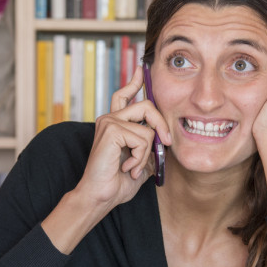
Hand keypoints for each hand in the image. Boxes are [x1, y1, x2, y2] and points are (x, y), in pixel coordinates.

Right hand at [73, 66, 171, 212]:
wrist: (100, 196)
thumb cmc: (117, 183)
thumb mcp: (141, 163)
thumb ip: (150, 149)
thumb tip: (165, 140)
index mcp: (115, 124)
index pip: (124, 96)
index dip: (134, 82)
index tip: (141, 70)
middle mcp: (110, 119)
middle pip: (146, 105)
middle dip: (162, 125)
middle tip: (166, 143)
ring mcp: (109, 122)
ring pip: (147, 129)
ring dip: (146, 154)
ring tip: (133, 168)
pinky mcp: (111, 130)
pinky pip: (142, 139)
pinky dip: (140, 158)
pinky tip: (127, 168)